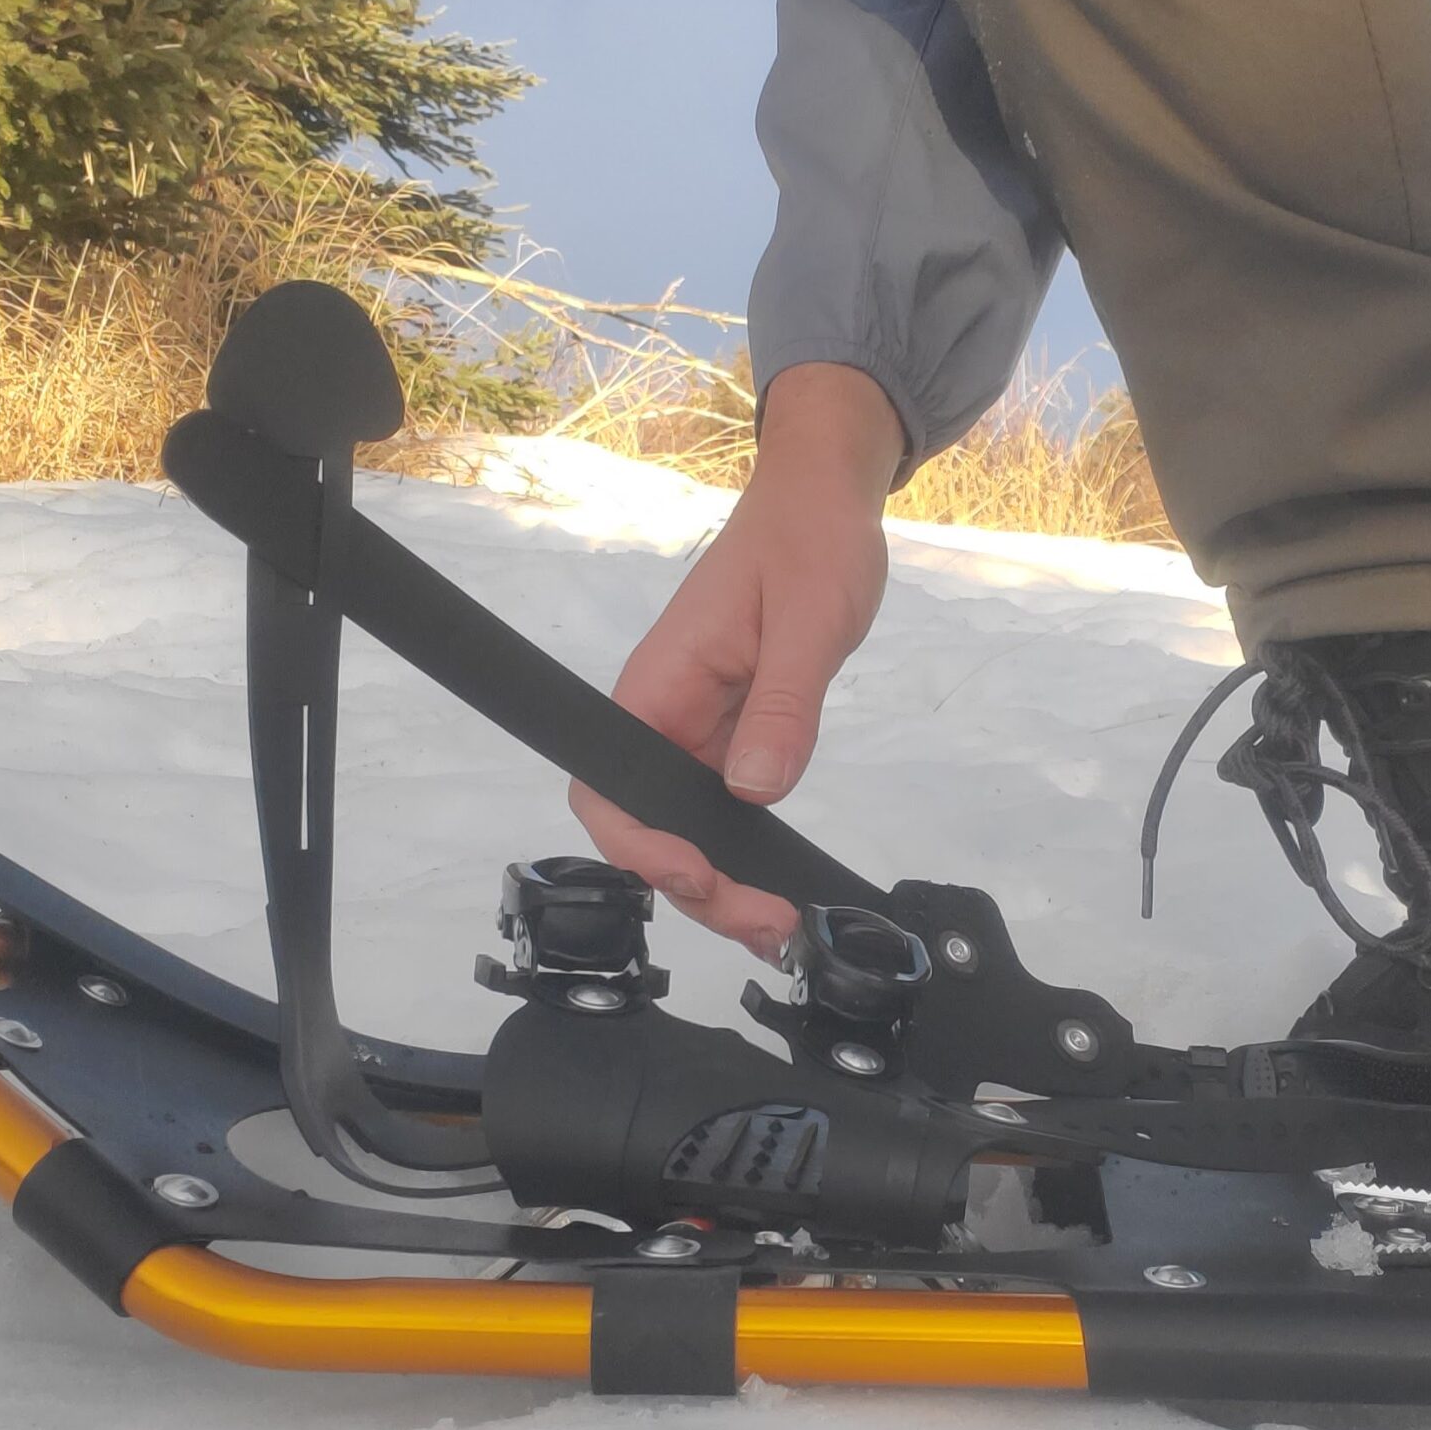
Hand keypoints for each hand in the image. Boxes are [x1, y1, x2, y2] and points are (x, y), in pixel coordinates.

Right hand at [569, 363, 901, 959]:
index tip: (696, 877)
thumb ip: (781, 708)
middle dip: (693, 888)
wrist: (824, 502)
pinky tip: (777, 889)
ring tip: (777, 928)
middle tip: (764, 925)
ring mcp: (695, 729)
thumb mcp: (809, 623)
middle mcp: (663, 714)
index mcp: (660, 684)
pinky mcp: (728, 734)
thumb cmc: (811, 542)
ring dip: (720, 884)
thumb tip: (753, 791)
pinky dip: (742, 855)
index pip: (607, 786)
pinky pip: (718, 809)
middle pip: (644, 826)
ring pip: (683, 828)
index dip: (638, 846)